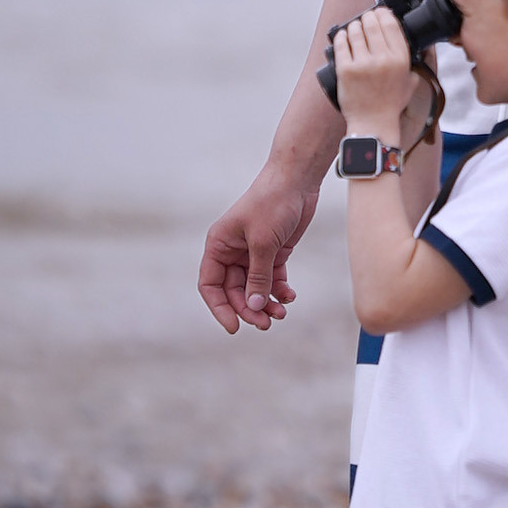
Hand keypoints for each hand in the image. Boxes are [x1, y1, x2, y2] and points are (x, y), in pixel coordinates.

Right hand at [198, 159, 322, 333]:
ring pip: (254, 288)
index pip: (210, 285)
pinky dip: (278, 290)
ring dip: (265, 303)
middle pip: (234, 291)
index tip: (234, 327)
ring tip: (281, 314)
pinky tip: (289, 296)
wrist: (296, 180)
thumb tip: (254, 307)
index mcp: (219, 246)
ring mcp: (253, 253)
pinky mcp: (273, 253)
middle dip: (249, 308)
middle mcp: (232, 252)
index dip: (219, 308)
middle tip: (266, 322)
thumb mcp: (263, 243)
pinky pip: (271, 279)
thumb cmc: (272, 203)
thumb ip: (258, 276)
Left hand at [333, 7, 418, 140]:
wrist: (373, 123)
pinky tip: (343, 36)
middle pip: (372, 24)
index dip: (384, 14)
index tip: (380, 12)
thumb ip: (415, 62)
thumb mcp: (411, 81)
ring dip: (354, 26)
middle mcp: (383, 59)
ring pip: (355, 31)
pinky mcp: (345, 70)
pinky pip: (341, 44)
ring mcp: (362, 64)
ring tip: (354, 28)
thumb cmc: (390, 104)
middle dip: (367, 17)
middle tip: (366, 18)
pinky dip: (341, 37)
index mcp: (400, 59)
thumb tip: (417, 45)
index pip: (391, 25)